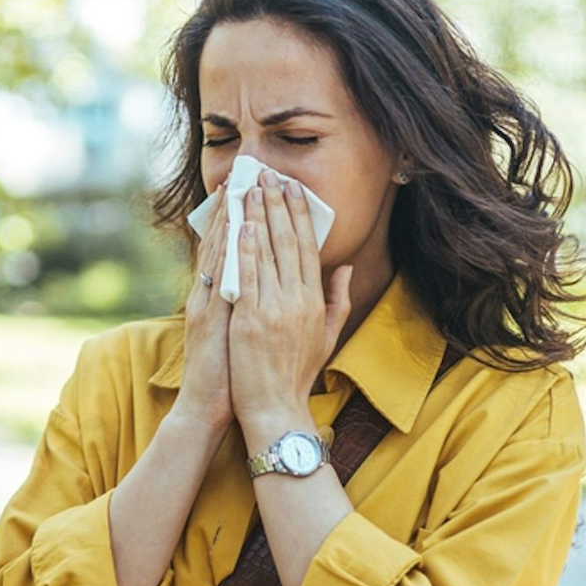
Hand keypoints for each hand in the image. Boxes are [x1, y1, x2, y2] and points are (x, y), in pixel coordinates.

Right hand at [173, 185, 233, 431]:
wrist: (207, 408)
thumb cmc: (231, 376)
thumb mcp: (242, 335)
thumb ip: (251, 307)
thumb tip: (268, 286)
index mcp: (218, 299)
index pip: (230, 251)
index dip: (240, 220)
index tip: (252, 190)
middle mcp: (208, 296)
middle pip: (220, 243)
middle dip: (233, 208)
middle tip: (244, 174)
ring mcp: (205, 304)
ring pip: (216, 253)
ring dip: (226, 219)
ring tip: (237, 188)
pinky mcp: (205, 317)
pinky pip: (217, 277)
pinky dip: (224, 251)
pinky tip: (235, 228)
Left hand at [229, 169, 353, 436]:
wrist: (276, 409)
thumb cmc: (297, 376)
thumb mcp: (327, 337)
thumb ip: (337, 299)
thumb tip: (346, 267)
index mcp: (315, 302)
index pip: (308, 248)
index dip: (300, 215)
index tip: (293, 189)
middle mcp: (296, 301)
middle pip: (288, 242)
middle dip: (278, 205)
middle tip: (269, 175)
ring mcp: (273, 310)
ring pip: (266, 253)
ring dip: (258, 217)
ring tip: (250, 188)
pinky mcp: (249, 320)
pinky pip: (247, 277)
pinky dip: (244, 250)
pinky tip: (240, 226)